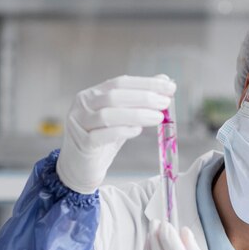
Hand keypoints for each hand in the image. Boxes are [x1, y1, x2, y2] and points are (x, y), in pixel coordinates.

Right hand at [57, 75, 175, 193]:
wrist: (80, 168)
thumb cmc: (101, 141)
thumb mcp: (121, 119)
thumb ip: (139, 101)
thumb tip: (164, 81)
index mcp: (93, 94)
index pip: (120, 82)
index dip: (145, 83)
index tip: (169, 86)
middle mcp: (83, 105)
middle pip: (114, 96)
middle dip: (143, 97)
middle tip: (165, 102)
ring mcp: (79, 123)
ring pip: (108, 114)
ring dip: (136, 114)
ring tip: (158, 117)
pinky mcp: (81, 143)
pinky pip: (101, 135)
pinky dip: (121, 131)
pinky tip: (137, 130)